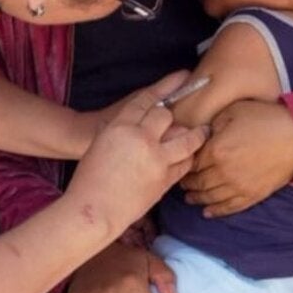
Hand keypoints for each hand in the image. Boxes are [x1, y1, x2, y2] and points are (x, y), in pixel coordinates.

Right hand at [65, 75, 206, 240]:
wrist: (94, 210)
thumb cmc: (90, 179)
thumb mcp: (100, 145)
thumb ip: (120, 132)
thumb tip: (136, 125)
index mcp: (120, 127)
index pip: (146, 101)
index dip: (163, 90)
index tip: (178, 82)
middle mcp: (141, 139)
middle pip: (167, 116)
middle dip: (172, 117)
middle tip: (179, 119)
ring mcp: (156, 159)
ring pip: (186, 138)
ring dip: (195, 134)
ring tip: (203, 132)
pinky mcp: (166, 179)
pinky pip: (185, 163)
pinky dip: (188, 158)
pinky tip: (189, 157)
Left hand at [180, 99, 292, 217]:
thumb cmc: (267, 120)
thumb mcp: (234, 111)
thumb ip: (212, 124)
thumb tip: (199, 134)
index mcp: (216, 150)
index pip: (191, 161)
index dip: (184, 163)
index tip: (179, 163)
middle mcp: (224, 172)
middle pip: (198, 181)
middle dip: (187, 182)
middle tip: (181, 181)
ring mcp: (238, 186)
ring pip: (210, 197)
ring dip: (197, 198)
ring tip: (189, 197)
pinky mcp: (253, 195)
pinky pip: (229, 207)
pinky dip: (216, 211)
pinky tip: (207, 212)